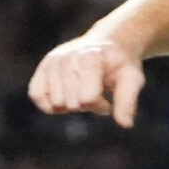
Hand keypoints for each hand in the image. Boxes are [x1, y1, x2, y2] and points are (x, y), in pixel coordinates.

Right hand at [28, 33, 146, 127]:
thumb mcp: (132, 80)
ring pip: (56, 103)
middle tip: (96, 93)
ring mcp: (53, 61)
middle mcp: (68, 57)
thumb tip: (125, 124)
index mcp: (90, 58)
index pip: (87, 98)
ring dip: (71, 105)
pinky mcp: (42, 67)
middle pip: (72, 104)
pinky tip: (65, 97)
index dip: (100, 106)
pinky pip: (36, 95)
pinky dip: (50, 104)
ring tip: (83, 90)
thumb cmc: (120, 65)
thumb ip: (127, 101)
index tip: (108, 99)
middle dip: (87, 106)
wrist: (108, 44)